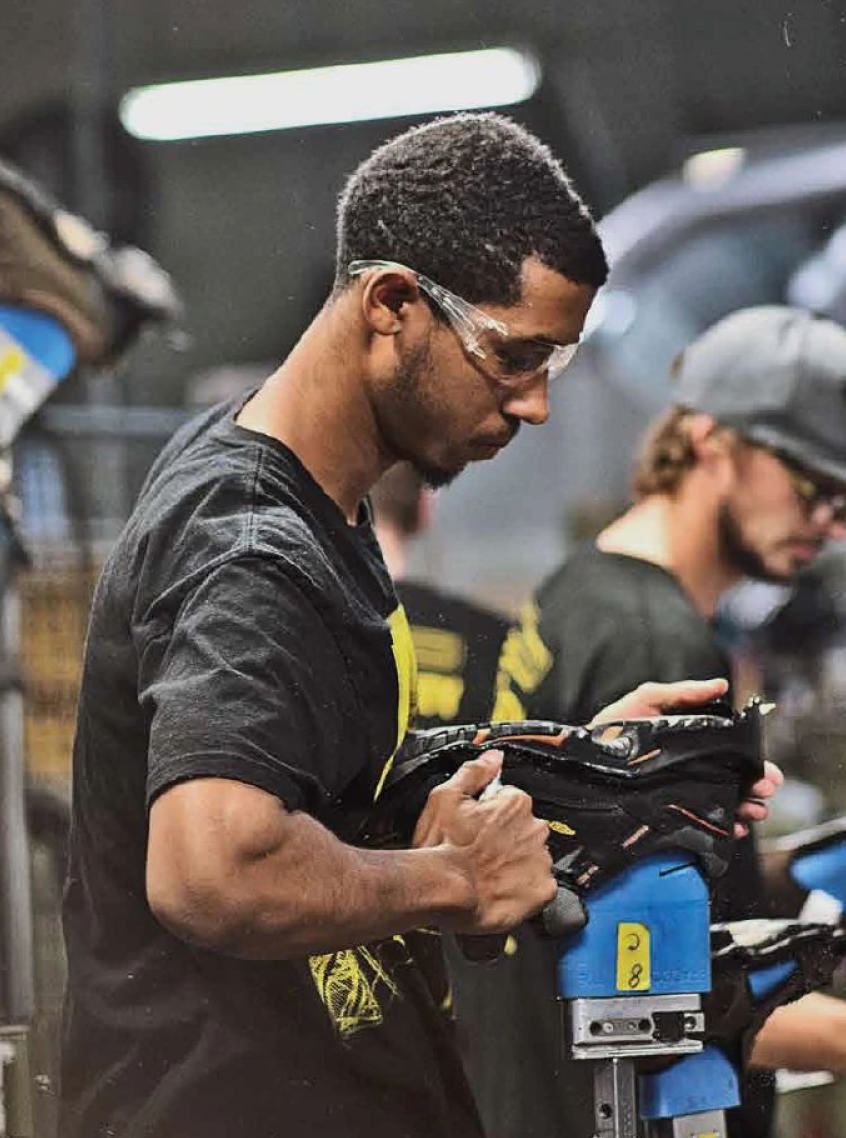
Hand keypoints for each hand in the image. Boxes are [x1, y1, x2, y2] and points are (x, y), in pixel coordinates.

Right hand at [412, 750, 556, 933]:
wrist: (442, 891)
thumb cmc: (441, 848)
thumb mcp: (445, 797)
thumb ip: (474, 772)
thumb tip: (493, 758)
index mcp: (516, 803)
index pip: (511, 801)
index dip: (490, 815)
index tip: (477, 828)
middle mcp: (535, 829)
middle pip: (524, 829)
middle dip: (506, 839)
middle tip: (480, 852)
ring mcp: (541, 861)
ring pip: (532, 857)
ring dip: (515, 863)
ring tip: (487, 873)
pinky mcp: (543, 890)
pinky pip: (540, 886)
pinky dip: (524, 889)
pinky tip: (500, 889)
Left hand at [590, 678, 782, 836]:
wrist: (581, 762)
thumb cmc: (612, 730)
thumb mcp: (645, 701)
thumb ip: (681, 693)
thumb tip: (720, 685)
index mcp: (694, 745)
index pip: (733, 754)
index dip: (754, 762)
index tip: (765, 770)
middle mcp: (693, 772)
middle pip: (736, 782)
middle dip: (757, 787)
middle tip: (763, 791)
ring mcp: (682, 795)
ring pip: (726, 805)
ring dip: (746, 809)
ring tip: (753, 811)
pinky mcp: (668, 817)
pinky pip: (703, 826)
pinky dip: (723, 829)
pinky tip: (731, 828)